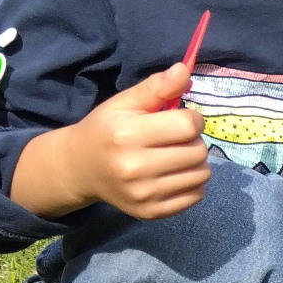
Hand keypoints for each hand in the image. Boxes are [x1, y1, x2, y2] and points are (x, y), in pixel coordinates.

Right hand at [10, 65, 210, 220]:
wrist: (80, 168)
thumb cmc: (106, 130)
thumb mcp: (124, 103)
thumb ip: (156, 87)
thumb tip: (185, 70)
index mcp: (126, 135)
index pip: (187, 125)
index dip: (191, 118)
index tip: (180, 118)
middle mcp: (134, 168)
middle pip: (198, 151)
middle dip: (193, 141)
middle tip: (175, 139)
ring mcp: (143, 194)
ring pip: (202, 175)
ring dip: (196, 163)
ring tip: (174, 156)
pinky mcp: (151, 212)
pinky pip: (196, 195)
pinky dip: (192, 183)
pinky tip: (173, 174)